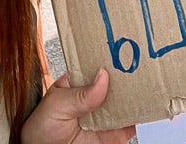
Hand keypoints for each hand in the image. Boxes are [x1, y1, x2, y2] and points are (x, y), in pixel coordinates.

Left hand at [21, 68, 135, 143]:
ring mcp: (105, 116)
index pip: (97, 66)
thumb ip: (79, 94)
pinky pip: (132, 123)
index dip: (109, 57)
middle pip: (116, 81)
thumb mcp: (55, 106)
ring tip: (144, 82)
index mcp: (78, 83)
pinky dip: (140, 114)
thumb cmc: (41, 132)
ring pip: (127, 100)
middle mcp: (94, 98)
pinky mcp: (115, 135)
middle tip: (138, 65)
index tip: (121, 51)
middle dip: (127, 73)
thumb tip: (102, 77)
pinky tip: (143, 106)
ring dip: (136, 92)